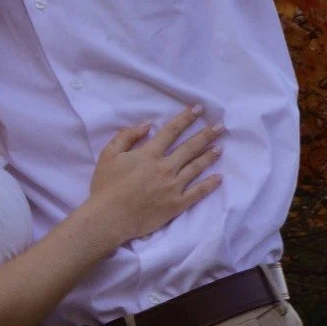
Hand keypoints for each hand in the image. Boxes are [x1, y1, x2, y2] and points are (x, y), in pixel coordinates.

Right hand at [90, 106, 222, 244]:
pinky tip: (219, 177)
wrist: (109, 217)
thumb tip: (148, 125)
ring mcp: (173, 186)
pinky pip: (197, 193)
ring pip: (196, 167)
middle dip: (205, 134)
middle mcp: (165, 167)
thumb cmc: (106, 185)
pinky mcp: (176, 205)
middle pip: (189, 147)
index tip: (199, 108)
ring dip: (209, 155)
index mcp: (150, 153)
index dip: (186, 118)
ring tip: (220, 146)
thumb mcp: (109, 153)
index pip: (172, 131)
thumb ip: (127, 136)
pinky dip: (209, 185)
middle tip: (219, 126)